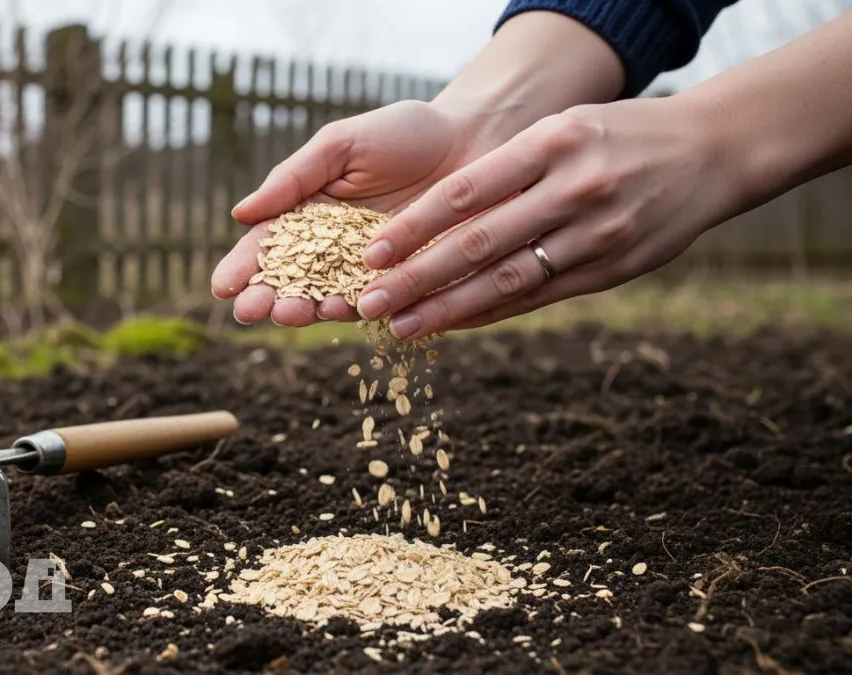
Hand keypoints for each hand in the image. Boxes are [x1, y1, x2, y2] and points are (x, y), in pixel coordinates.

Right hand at [210, 100, 507, 326]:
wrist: (479, 139)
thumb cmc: (406, 134)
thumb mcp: (341, 145)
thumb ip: (294, 178)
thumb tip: (240, 213)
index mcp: (309, 216)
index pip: (267, 248)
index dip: (242, 268)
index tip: (222, 287)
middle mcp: (335, 252)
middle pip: (291, 283)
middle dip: (269, 299)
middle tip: (251, 311)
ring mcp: (372, 273)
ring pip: (331, 300)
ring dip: (308, 310)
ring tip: (292, 312)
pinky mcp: (411, 286)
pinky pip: (384, 306)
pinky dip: (364, 312)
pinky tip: (348, 311)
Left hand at [355, 95, 740, 340]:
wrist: (711, 153)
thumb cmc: (619, 134)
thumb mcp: (563, 129)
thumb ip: (508, 168)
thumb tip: (434, 214)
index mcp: (553, 144)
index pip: (466, 192)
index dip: (414, 227)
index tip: (372, 252)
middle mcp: (574, 190)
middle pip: (479, 244)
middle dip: (418, 279)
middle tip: (369, 303)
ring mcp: (596, 235)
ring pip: (507, 280)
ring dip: (448, 309)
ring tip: (400, 328)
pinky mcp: (610, 270)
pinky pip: (538, 296)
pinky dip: (491, 312)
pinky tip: (453, 324)